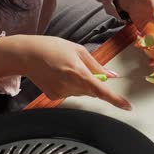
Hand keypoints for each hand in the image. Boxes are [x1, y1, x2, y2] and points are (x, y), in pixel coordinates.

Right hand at [0, 35, 131, 109]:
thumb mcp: (78, 50)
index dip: (115, 100)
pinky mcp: (54, 96)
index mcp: (78, 72)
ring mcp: (61, 93)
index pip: (101, 90)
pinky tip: (59, 75)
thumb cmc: (52, 48)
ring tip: (66, 67)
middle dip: (93, 81)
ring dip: (81, 83)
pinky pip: (70, 93)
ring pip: (82, 92)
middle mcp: (70, 85)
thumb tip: (111, 75)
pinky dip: (70, 85)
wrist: (27, 54)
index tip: (127, 106)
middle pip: (92, 91)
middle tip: (81, 67)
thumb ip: (96, 65)